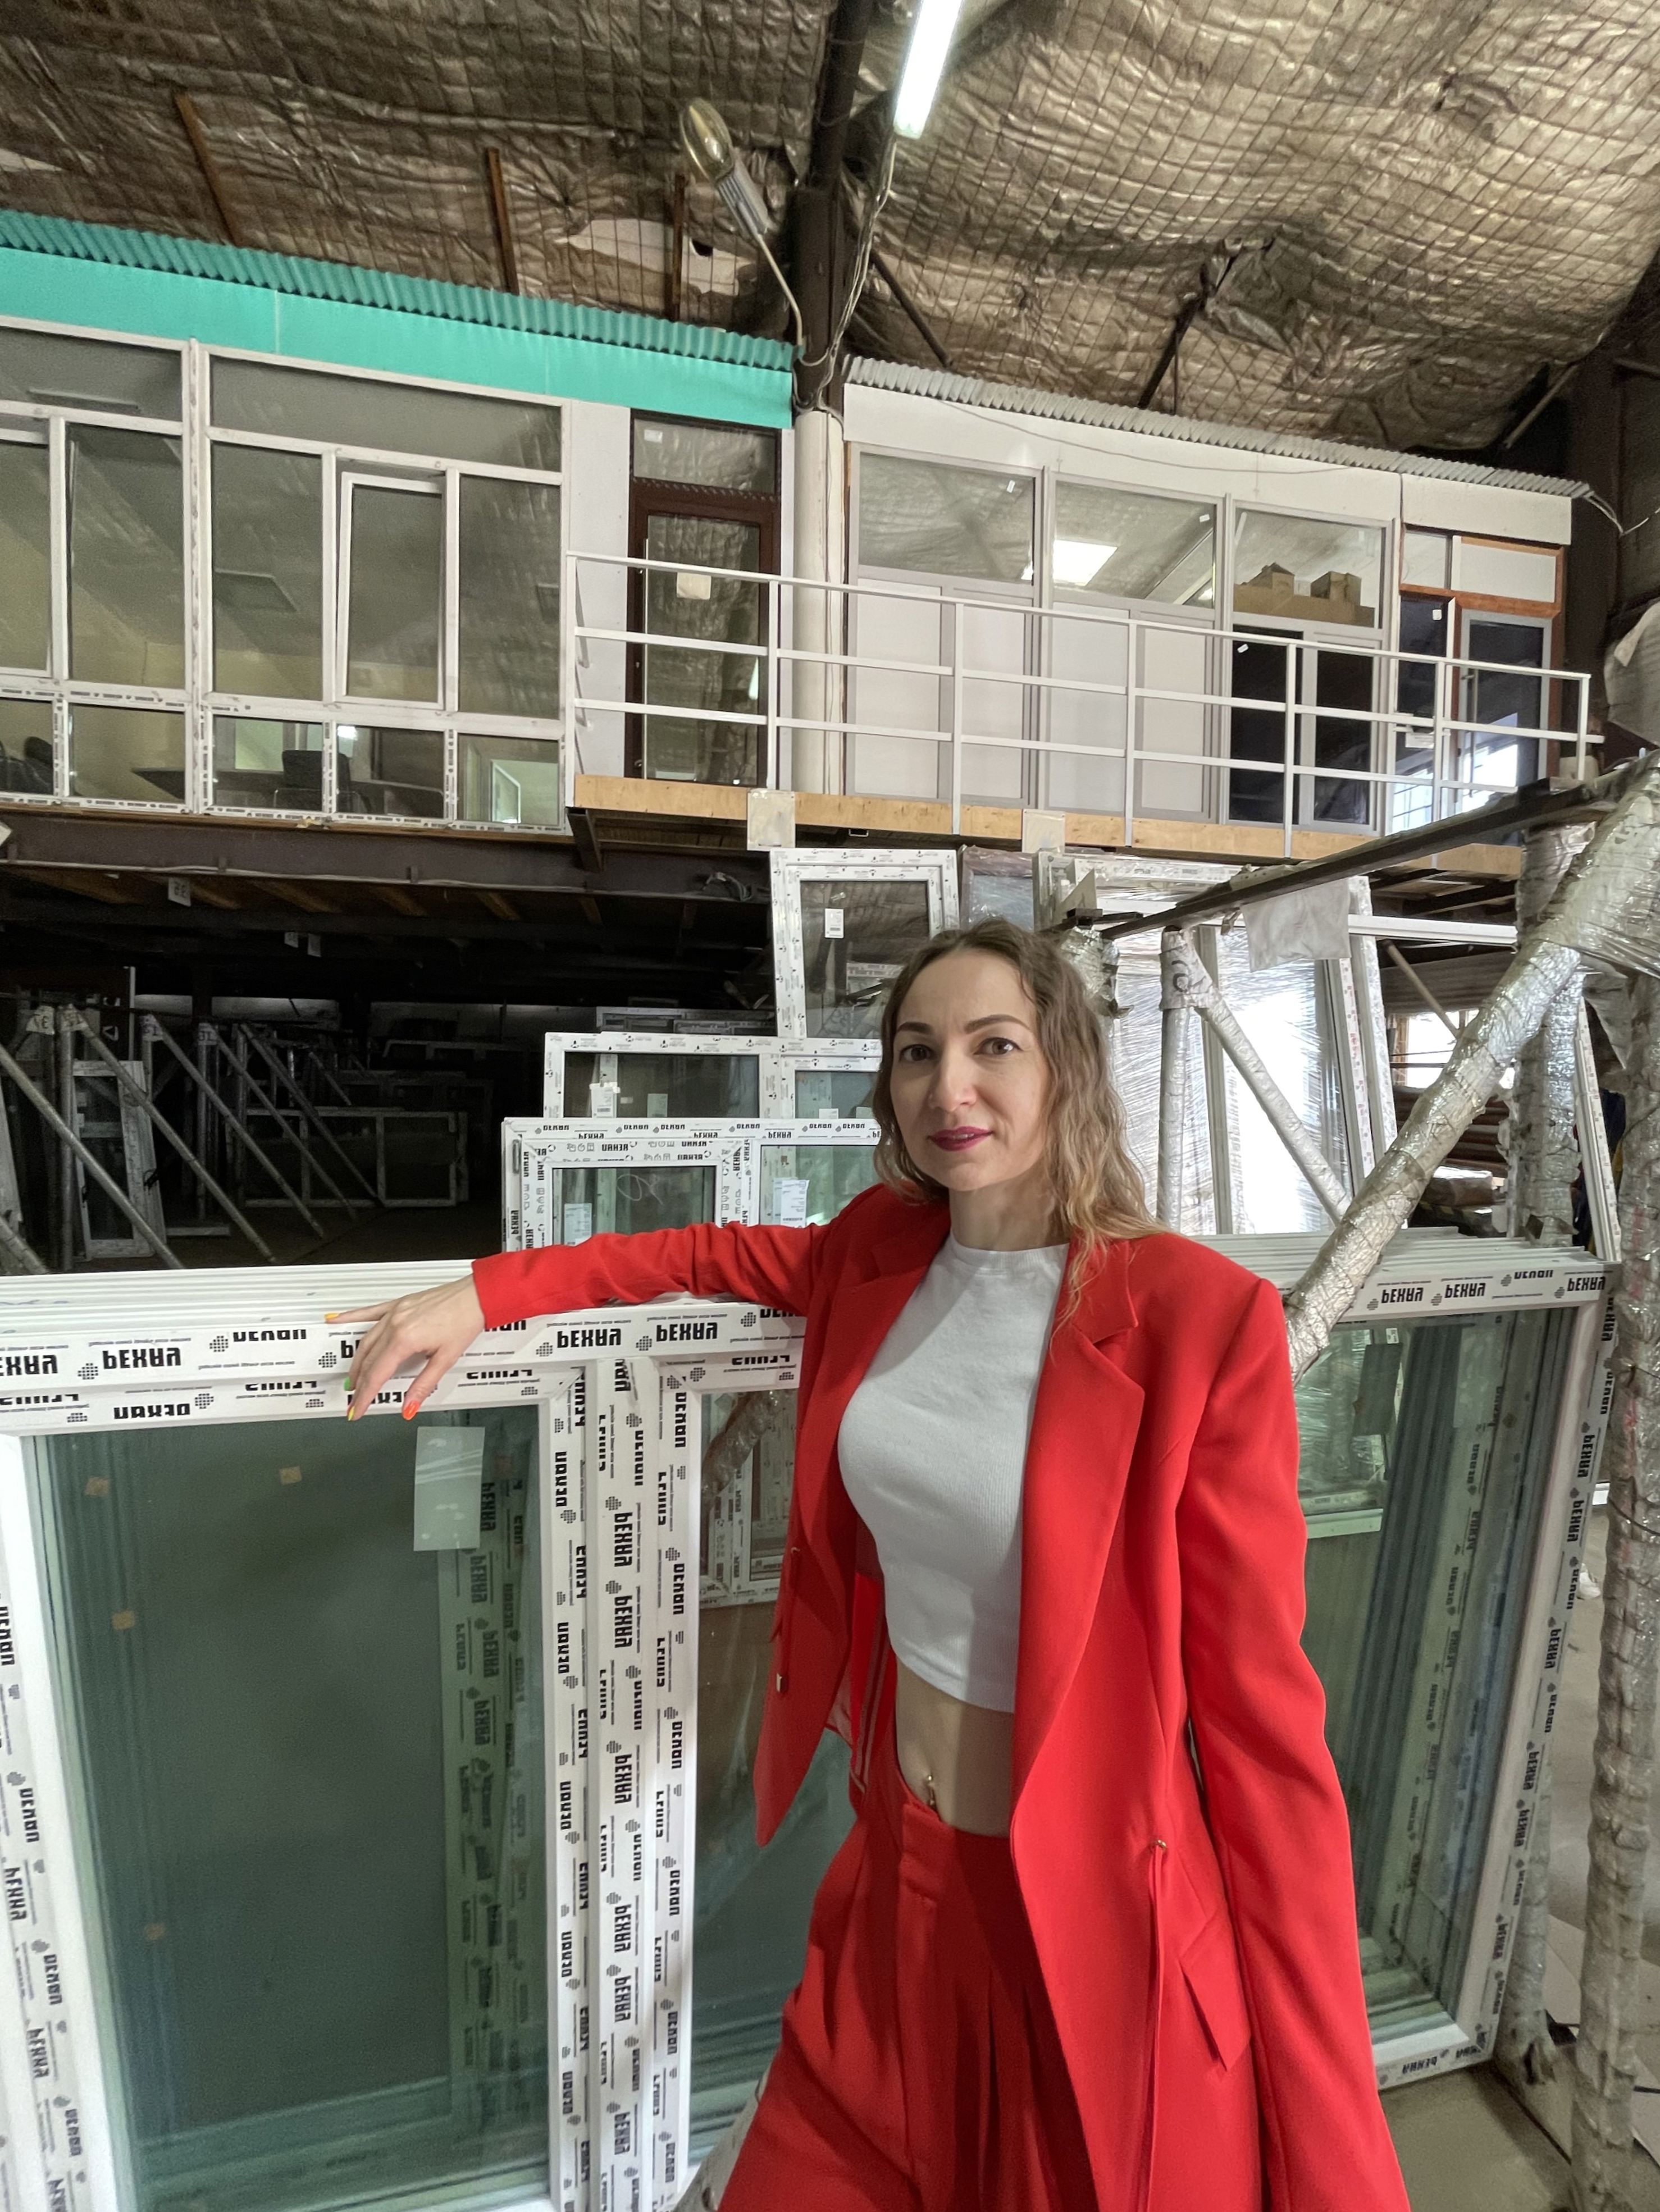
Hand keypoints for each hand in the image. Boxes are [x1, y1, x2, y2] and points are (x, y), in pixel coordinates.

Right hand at [328, 1275, 485, 1420]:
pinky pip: (369, 1312)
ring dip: (357, 1361)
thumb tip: (409, 1406)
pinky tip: (335, 1320)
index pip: (377, 1374)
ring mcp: (395, 1312)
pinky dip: (351, 1318)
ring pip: (366, 1340)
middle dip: (359, 1383)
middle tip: (354, 1399)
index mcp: (405, 1339)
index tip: (357, 1409)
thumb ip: (423, 1385)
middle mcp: (395, 1324)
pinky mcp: (398, 1303)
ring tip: (353, 1378)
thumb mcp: (446, 1359)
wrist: (477, 1296)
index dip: (365, 1395)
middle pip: (368, 1360)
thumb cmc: (465, 1321)